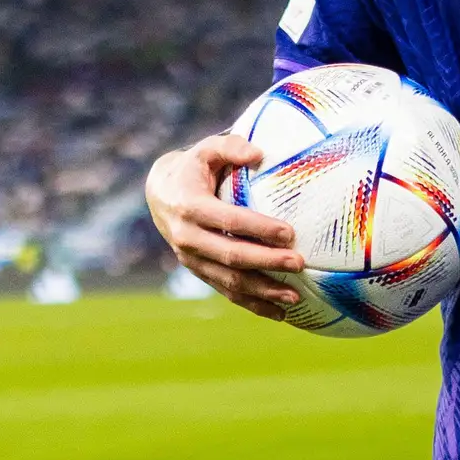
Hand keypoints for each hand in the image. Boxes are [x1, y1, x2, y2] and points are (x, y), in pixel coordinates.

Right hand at [142, 133, 306, 318]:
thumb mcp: (205, 149)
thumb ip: (230, 146)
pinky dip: (253, 305)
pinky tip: (280, 313)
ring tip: (295, 297)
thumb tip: (259, 154)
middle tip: (299, 264)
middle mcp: (187, 237)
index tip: (289, 233)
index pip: (229, 220)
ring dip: (263, 291)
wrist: (160, 194)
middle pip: (231, 256)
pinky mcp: (199, 271)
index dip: (259, 228)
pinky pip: (226, 292)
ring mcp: (191, 259)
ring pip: (229, 281)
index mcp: (190, 207)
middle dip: (267, 262)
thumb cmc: (193, 168)